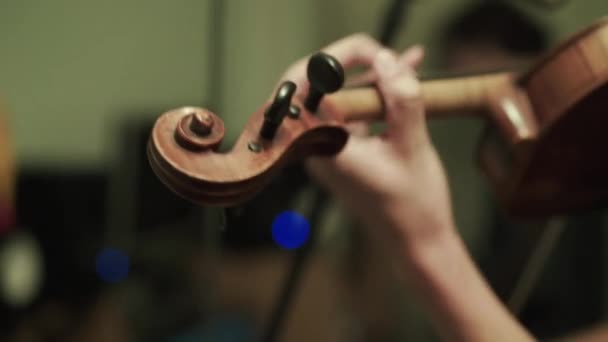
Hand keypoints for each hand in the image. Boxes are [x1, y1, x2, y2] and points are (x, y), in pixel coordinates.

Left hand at [280, 34, 454, 246]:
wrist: (418, 242)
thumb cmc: (414, 205)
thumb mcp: (413, 146)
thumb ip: (401, 99)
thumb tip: (387, 59)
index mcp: (323, 147)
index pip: (305, 87)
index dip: (336, 59)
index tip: (375, 54)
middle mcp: (317, 148)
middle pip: (317, 88)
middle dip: (351, 63)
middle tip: (385, 55)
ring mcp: (329, 150)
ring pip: (339, 99)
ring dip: (369, 78)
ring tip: (405, 62)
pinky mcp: (345, 153)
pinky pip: (354, 114)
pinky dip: (376, 98)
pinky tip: (403, 80)